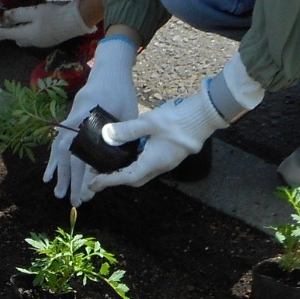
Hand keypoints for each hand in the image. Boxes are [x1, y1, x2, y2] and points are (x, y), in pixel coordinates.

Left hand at [0, 0, 93, 49]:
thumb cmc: (54, 15)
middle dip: (10, 33)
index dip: (0, 33)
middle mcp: (34, 42)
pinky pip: (34, 39)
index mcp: (28, 35)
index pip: (10, 34)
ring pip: (26, 40)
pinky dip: (29, 33)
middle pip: (18, 39)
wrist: (77, 21)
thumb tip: (5, 17)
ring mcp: (43, 42)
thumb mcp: (34, 11)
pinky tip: (32, 27)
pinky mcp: (51, 40)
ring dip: (20, 34)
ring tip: (16, 26)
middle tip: (4, 26)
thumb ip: (18, 14)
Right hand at [45, 35, 137, 203]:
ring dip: (59, 173)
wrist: (109, 70)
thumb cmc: (121, 91)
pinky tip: (49, 175)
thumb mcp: (127, 113)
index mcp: (88, 120)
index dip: (83, 176)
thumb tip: (117, 163)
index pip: (83, 154)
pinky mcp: (69, 122)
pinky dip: (53, 160)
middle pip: (68, 156)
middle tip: (73, 202)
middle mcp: (74, 121)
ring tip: (57, 193)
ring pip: (59, 151)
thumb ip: (121, 136)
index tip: (86, 194)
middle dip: (70, 181)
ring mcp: (69, 121)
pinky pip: (58, 144)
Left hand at [81, 53, 263, 200]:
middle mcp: (160, 166)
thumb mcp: (149, 122)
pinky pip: (151, 164)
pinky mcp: (172, 154)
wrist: (206, 115)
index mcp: (153, 162)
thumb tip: (107, 135)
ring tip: (112, 163)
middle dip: (117, 179)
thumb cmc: (178, 119)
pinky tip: (131, 151)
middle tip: (100, 175)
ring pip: (143, 172)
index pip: (125, 177)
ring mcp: (167, 161)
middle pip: (134, 179)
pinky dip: (138, 162)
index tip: (93, 183)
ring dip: (128, 170)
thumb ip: (127, 130)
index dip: (108, 180)